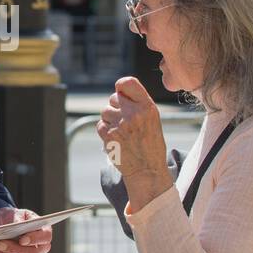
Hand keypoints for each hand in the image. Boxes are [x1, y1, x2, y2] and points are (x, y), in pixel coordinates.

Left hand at [0, 207, 50, 252]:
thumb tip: (16, 225)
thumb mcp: (16, 213)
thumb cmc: (14, 219)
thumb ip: (18, 218)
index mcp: (44, 233)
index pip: (45, 238)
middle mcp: (40, 250)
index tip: (22, 239)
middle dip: (13, 249)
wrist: (5, 227)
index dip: (34, 239)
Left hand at [97, 77, 172, 210]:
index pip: (127, 83)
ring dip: (110, 120)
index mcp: (147, 107)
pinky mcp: (109, 136)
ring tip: (123, 133)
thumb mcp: (152, 119)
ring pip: (105, 112)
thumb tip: (119, 89)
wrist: (147, 170)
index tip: (120, 91)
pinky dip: (105, 132)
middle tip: (126, 122)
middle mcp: (134, 113)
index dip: (121, 86)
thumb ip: (138, 103)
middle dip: (116, 107)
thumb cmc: (150, 143)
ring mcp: (120, 124)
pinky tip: (117, 140)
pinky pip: (100, 125)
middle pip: (113, 98)